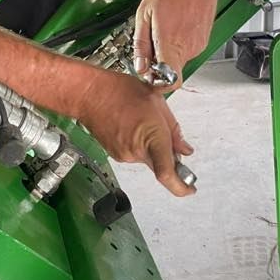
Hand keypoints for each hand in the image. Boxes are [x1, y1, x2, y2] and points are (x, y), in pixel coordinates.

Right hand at [77, 69, 194, 196]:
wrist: (89, 94)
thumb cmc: (118, 91)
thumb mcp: (157, 102)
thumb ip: (174, 129)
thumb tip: (183, 149)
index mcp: (152, 136)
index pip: (167, 173)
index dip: (181, 186)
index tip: (190, 188)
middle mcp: (137, 151)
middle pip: (160, 164)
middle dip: (166, 152)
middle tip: (162, 130)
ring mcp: (124, 155)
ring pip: (147, 157)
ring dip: (150, 144)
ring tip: (140, 120)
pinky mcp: (116, 155)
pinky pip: (135, 154)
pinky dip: (138, 143)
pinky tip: (131, 124)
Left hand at [134, 0, 219, 87]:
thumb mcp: (145, 13)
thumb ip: (141, 44)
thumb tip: (139, 64)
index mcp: (172, 44)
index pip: (171, 82)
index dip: (158, 84)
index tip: (148, 75)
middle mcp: (188, 48)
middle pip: (171, 70)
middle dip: (158, 62)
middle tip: (149, 42)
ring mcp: (199, 44)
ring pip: (178, 58)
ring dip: (167, 49)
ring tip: (162, 27)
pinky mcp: (203, 39)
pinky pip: (187, 48)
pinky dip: (177, 42)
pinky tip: (173, 24)